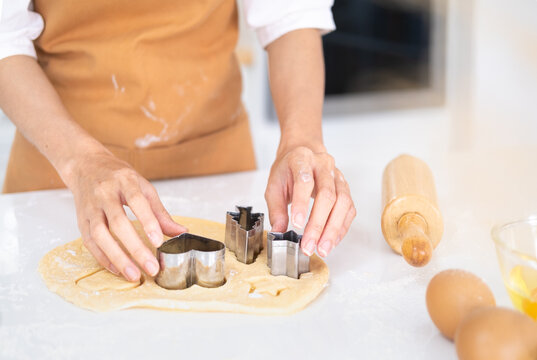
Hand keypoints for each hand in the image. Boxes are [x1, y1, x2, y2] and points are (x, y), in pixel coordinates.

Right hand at [65, 151, 186, 280]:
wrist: (86, 166)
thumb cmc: (118, 176)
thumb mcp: (143, 186)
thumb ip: (160, 212)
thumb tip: (181, 232)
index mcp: (124, 181)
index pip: (137, 201)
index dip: (148, 222)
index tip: (159, 241)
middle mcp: (104, 193)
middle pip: (118, 222)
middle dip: (135, 247)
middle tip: (151, 267)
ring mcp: (90, 207)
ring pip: (99, 235)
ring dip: (117, 257)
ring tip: (134, 274)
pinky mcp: (80, 219)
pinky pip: (89, 241)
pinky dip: (102, 257)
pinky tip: (117, 269)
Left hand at [265, 146, 355, 256]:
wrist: (302, 153)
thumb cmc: (288, 170)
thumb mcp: (274, 185)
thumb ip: (276, 209)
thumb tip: (279, 230)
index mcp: (302, 159)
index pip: (304, 181)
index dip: (302, 203)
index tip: (296, 224)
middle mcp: (323, 165)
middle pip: (327, 195)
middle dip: (318, 224)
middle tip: (309, 245)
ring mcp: (338, 176)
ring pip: (343, 202)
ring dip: (333, 229)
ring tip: (322, 248)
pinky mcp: (346, 188)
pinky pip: (349, 209)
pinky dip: (341, 228)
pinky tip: (331, 241)